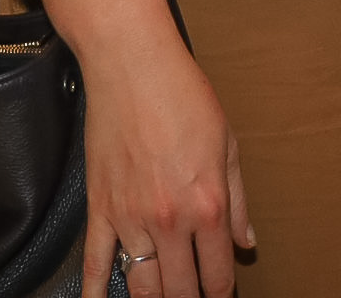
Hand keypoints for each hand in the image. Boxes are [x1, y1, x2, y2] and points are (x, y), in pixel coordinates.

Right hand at [85, 40, 252, 297]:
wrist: (132, 66)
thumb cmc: (183, 96)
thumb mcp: (227, 145)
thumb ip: (239, 201)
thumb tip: (246, 241)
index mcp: (208, 206)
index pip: (217, 274)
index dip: (221, 292)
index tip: (220, 295)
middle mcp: (170, 221)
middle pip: (179, 291)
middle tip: (192, 297)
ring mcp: (131, 218)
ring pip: (142, 286)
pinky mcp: (100, 208)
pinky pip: (95, 262)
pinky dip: (96, 292)